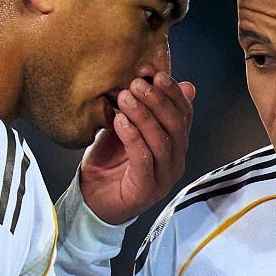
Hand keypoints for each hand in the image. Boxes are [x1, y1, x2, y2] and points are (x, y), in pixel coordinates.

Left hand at [78, 70, 195, 225]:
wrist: (91, 200)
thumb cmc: (109, 163)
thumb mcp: (126, 128)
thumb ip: (143, 109)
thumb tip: (162, 85)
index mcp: (175, 146)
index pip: (184, 115)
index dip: (173, 93)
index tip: (156, 74)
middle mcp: (175, 162)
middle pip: (176, 126)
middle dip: (157, 100)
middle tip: (136, 84)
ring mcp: (163, 178)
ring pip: (161, 141)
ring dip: (143, 115)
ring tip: (124, 98)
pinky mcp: (145, 190)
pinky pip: (143, 158)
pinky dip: (132, 136)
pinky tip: (119, 120)